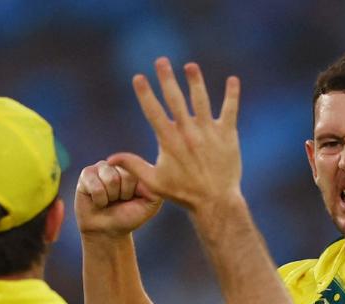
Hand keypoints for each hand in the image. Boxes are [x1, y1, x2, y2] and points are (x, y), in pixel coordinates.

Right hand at [75, 159, 161, 237]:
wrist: (107, 231)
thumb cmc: (128, 217)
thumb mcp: (150, 204)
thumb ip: (153, 186)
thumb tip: (138, 170)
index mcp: (137, 168)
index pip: (139, 172)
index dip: (135, 191)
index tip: (133, 199)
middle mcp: (120, 164)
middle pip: (124, 176)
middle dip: (123, 194)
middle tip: (119, 200)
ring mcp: (103, 167)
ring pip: (110, 179)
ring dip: (110, 197)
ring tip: (109, 200)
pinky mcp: (87, 173)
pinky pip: (95, 185)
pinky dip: (98, 199)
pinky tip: (97, 200)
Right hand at [107, 58, 241, 209]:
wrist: (215, 201)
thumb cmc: (183, 193)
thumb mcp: (154, 181)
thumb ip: (134, 165)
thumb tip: (111, 158)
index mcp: (169, 141)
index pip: (153, 111)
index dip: (145, 93)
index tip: (138, 77)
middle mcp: (188, 132)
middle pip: (175, 99)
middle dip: (167, 78)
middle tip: (161, 61)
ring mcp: (209, 131)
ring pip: (201, 100)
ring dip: (195, 81)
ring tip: (190, 66)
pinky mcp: (227, 134)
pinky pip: (230, 110)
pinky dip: (232, 95)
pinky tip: (233, 80)